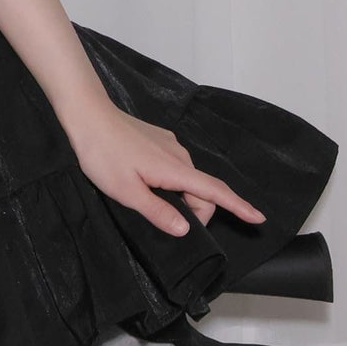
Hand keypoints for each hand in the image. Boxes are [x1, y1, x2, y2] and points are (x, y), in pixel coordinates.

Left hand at [66, 100, 266, 236]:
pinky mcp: (159, 140)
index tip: (258, 217)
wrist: (88, 116)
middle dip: (193, 212)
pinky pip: (174, 167)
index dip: (237, 206)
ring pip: (186, 180)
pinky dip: (170, 182)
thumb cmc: (103, 155)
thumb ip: (157, 212)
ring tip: (146, 199)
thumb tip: (185, 229)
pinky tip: (145, 182)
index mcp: (175, 170)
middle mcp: (179, 156)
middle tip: (164, 222)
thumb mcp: (126, 192)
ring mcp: (170, 145)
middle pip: (200, 191)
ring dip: (178, 197)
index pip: (214, 191)